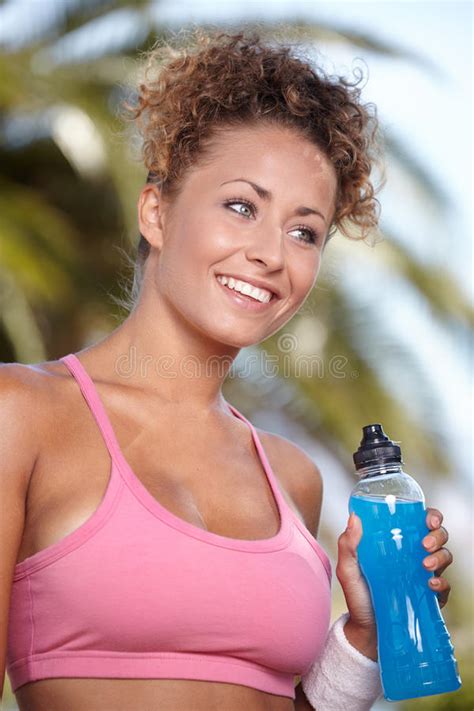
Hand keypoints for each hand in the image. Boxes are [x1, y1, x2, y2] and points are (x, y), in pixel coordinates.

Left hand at [336, 505, 452, 631]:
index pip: (419, 521)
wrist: (365, 630)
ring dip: (440, 556)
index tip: (428, 520)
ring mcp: (423, 576)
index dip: (430, 516)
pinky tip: (430, 585)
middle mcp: (413, 556)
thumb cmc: (357, 595)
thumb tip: (354, 516)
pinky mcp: (430, 597)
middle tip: (425, 544)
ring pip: (445, 556)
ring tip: (425, 565)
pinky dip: (442, 583)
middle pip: (438, 535)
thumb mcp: (348, 569)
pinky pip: (445, 586)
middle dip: (437, 535)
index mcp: (396, 543)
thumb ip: (348, 544)